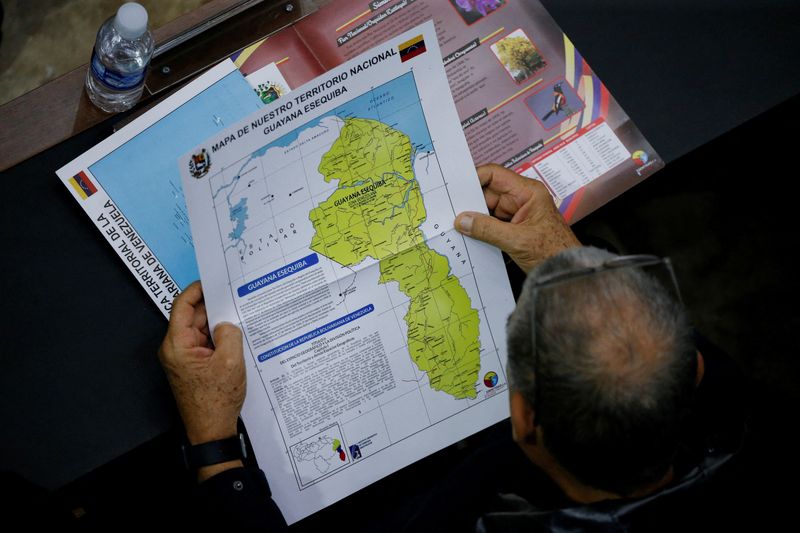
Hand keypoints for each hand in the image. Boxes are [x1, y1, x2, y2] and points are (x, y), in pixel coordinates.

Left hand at [158, 281, 244, 445]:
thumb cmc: (216, 402)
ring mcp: (184, 359)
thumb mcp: (230, 362)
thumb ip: (229, 334)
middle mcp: (176, 349)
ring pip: (201, 331)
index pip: (181, 306)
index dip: (196, 290)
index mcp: (177, 345)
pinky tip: (237, 337)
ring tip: (240, 318)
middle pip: (192, 317)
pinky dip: (219, 339)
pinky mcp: (193, 366)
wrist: (212, 431)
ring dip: (218, 325)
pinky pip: (206, 344)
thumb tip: (227, 323)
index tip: (212, 281)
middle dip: (213, 308)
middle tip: (235, 298)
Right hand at [454, 164, 579, 271]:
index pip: (495, 175)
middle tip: (449, 210)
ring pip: (486, 209)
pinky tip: (466, 234)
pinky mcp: (512, 228)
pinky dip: (479, 228)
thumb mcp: (517, 240)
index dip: (474, 178)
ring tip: (454, 224)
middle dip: (469, 202)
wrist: (566, 273)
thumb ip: (487, 229)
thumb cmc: (553, 252)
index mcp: (527, 192)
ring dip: (473, 217)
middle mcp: (521, 199)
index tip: (455, 188)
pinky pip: (490, 223)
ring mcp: (516, 214)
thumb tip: (462, 220)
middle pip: (487, 192)